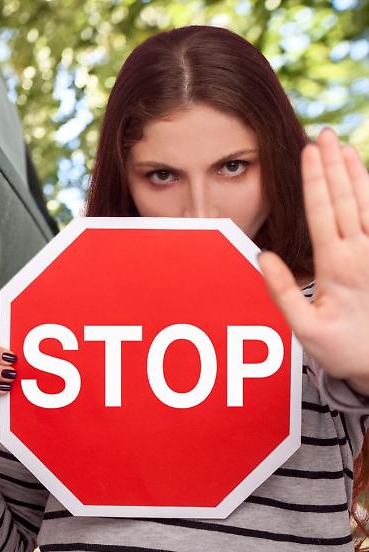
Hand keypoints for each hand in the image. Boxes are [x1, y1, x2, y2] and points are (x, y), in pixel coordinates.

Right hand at [257, 127, 368, 394]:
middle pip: (345, 197)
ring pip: (367, 202)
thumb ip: (283, 292)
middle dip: (333, 163)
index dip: (315, 178)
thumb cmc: (344, 349)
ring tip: (342, 146)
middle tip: (323, 133)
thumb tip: (263, 255)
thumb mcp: (305, 330)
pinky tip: (364, 179)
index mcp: (338, 266)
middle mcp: (362, 252)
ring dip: (354, 172)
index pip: (322, 211)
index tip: (308, 150)